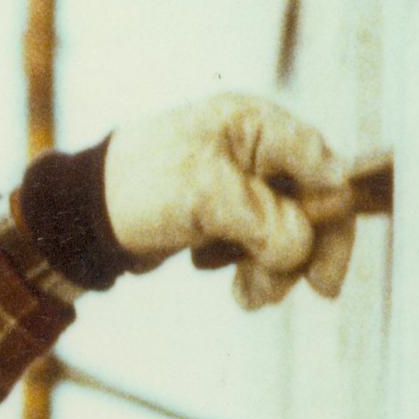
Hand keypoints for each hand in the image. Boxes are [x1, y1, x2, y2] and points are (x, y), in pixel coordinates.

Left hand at [102, 94, 356, 310]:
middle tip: (310, 293)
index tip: (326, 271)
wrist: (86, 215)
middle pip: (315, 204)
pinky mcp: (234, 214)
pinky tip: (222, 277)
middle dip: (305, 251)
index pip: (321, 166)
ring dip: (275, 269)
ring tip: (245, 294)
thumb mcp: (205, 198)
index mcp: (257, 124)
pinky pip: (264, 246)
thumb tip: (305, 247)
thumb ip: (264, 221)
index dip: (333, 217)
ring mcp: (248, 183)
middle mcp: (259, 149)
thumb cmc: (140, 187)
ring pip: (292, 232)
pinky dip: (252, 269)